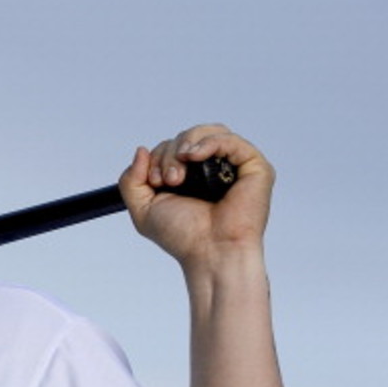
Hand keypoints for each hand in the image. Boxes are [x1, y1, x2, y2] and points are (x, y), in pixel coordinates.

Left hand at [118, 124, 274, 270]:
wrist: (210, 254)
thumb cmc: (183, 237)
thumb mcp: (143, 209)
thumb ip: (131, 180)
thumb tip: (141, 150)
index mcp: (191, 176)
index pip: (173, 146)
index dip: (159, 156)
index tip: (155, 182)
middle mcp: (214, 169)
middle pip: (189, 136)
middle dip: (170, 153)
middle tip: (168, 180)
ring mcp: (235, 167)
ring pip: (208, 132)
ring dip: (185, 145)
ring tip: (179, 173)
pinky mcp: (255, 168)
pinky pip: (231, 140)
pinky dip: (209, 142)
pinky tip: (194, 155)